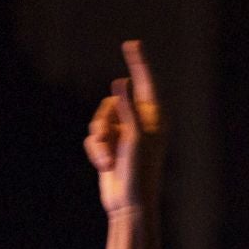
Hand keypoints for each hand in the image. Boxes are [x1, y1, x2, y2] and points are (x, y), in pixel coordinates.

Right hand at [83, 39, 164, 216]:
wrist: (129, 203)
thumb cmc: (140, 171)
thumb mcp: (134, 137)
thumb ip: (126, 108)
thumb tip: (121, 82)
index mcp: (154, 117)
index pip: (146, 83)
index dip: (138, 63)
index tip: (132, 44)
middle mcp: (140, 122)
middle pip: (111, 103)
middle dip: (103, 121)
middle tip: (107, 139)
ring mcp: (124, 134)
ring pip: (99, 120)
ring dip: (99, 141)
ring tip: (106, 160)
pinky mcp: (111, 145)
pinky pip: (94, 137)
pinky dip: (95, 150)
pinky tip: (103, 166)